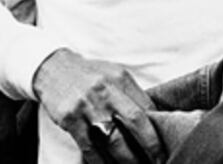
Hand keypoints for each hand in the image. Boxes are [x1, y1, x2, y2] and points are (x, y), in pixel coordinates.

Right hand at [31, 48, 164, 163]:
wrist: (53, 68)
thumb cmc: (91, 75)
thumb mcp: (114, 76)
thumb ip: (132, 95)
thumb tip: (155, 119)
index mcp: (121, 79)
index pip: (147, 106)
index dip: (159, 127)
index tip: (168, 141)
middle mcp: (106, 91)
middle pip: (135, 122)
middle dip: (151, 145)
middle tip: (161, 160)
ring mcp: (87, 106)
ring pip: (113, 139)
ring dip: (128, 159)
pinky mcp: (70, 119)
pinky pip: (89, 147)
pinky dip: (100, 161)